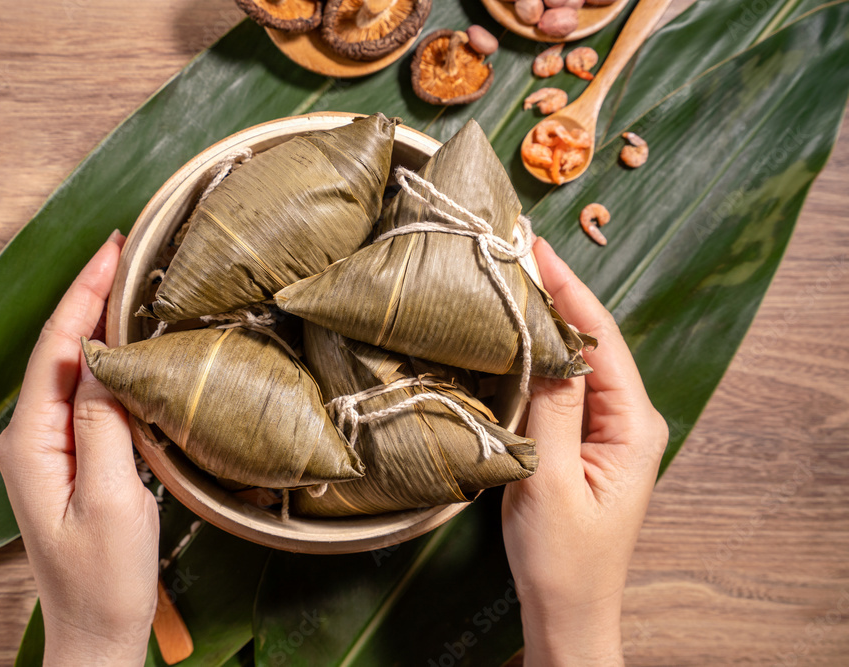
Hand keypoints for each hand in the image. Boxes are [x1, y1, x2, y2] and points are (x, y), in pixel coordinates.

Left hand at [0, 231, 158, 665]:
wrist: (96, 628)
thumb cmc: (106, 576)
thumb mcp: (112, 499)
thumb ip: (104, 425)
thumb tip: (109, 360)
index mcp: (33, 442)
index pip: (56, 349)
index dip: (82, 295)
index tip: (112, 251)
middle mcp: (31, 437)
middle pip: (61, 351)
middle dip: (90, 297)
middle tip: (128, 253)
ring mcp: (48, 448)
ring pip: (74, 370)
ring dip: (100, 324)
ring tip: (132, 284)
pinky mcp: (69, 459)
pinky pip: (87, 396)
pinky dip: (109, 361)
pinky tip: (132, 345)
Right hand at [502, 238, 668, 666]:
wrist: (566, 610)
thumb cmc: (562, 558)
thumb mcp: (549, 481)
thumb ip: (551, 408)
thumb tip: (545, 338)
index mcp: (633, 424)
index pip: (599, 338)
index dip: (567, 289)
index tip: (533, 246)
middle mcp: (626, 418)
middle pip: (589, 340)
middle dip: (555, 294)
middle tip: (512, 249)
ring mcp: (604, 429)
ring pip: (572, 360)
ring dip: (542, 320)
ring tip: (508, 277)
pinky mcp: (581, 440)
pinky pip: (560, 385)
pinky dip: (534, 354)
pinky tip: (510, 334)